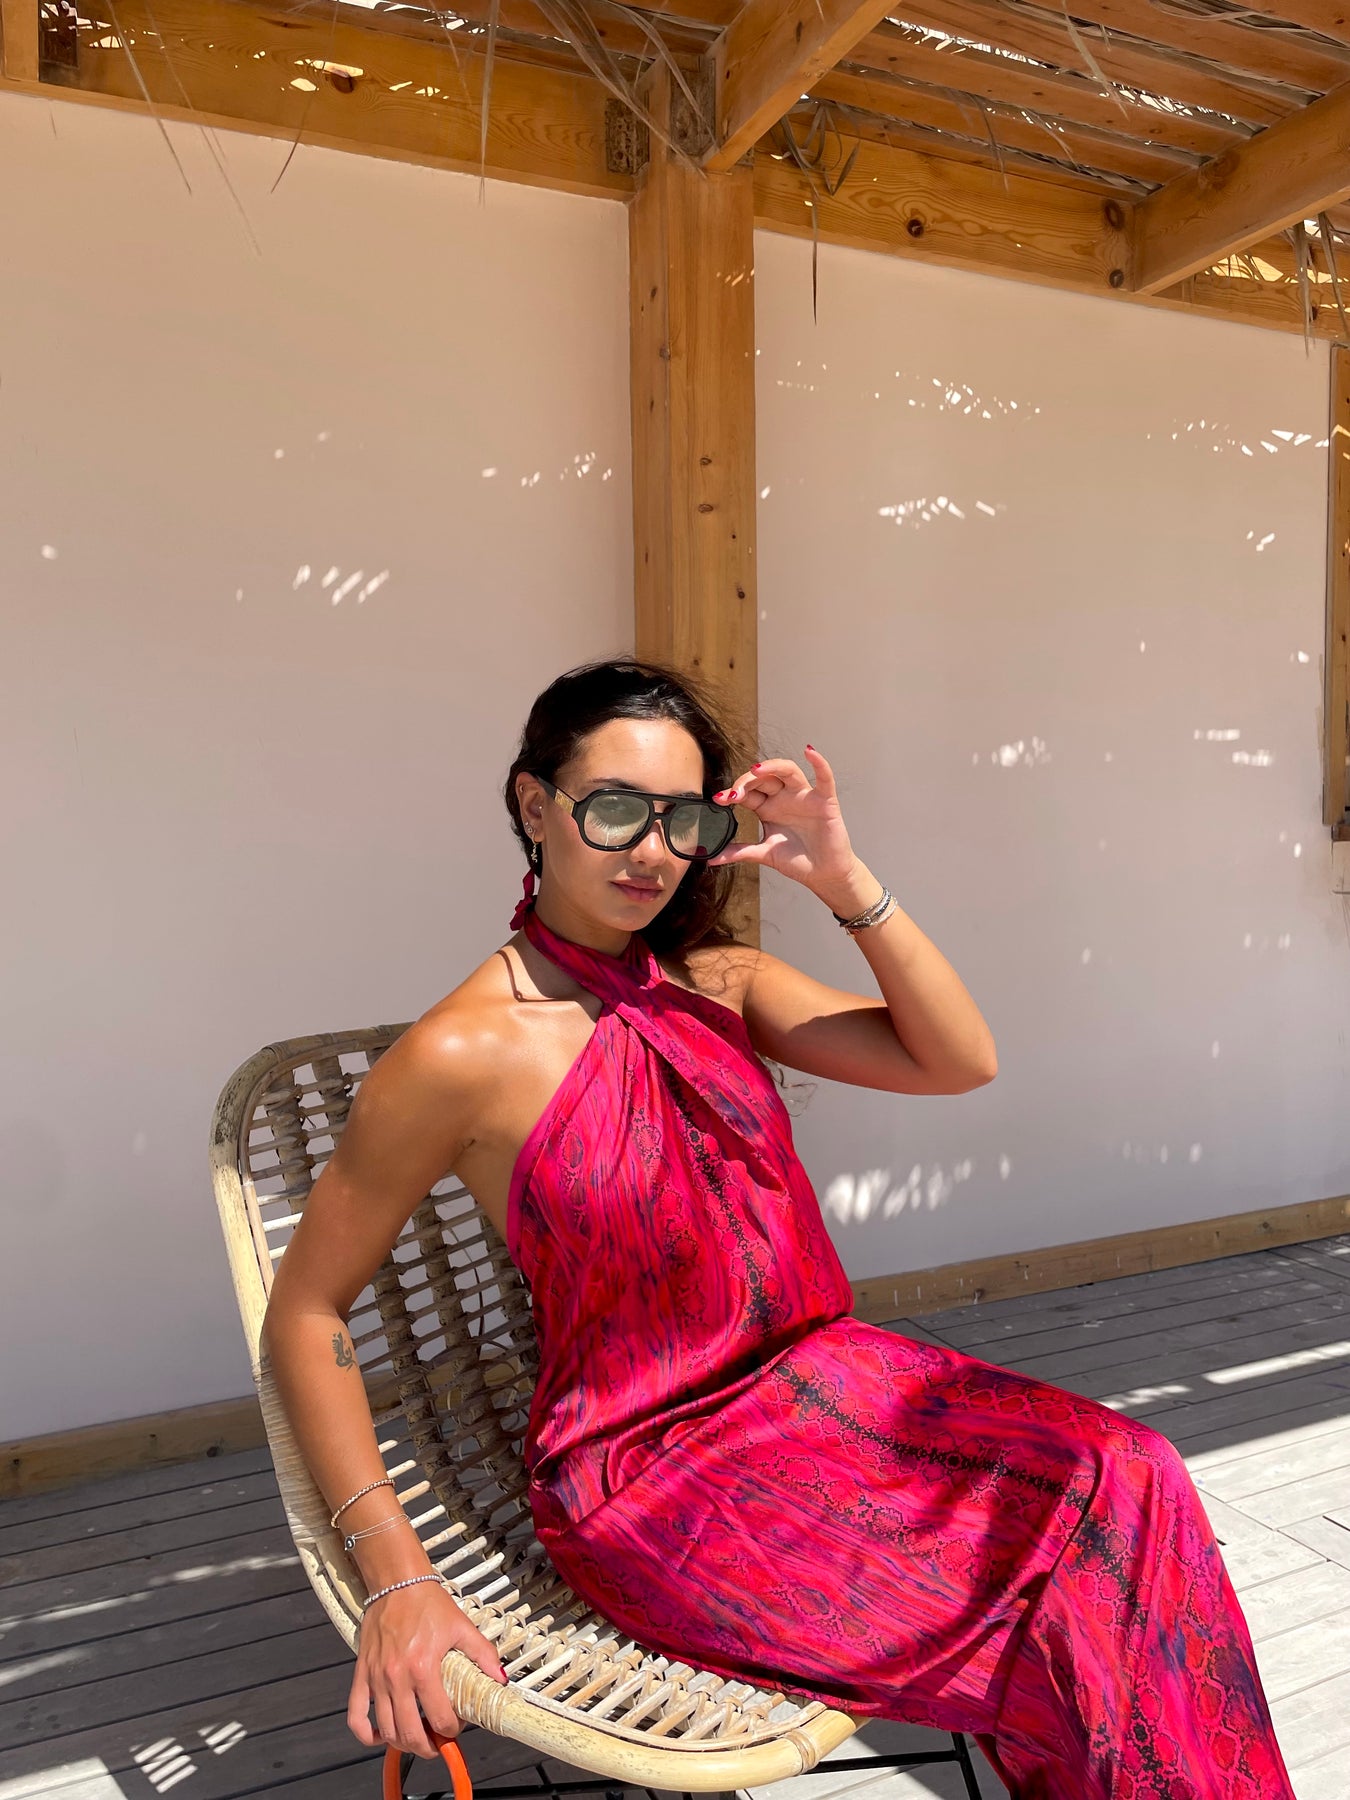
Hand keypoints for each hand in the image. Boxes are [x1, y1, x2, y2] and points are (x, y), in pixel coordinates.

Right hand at [348, 1581, 508, 1757]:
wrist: (397, 1582)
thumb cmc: (426, 1601)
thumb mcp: (461, 1626)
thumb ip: (483, 1654)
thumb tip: (500, 1677)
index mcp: (423, 1668)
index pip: (439, 1718)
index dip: (452, 1730)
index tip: (457, 1726)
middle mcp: (397, 1677)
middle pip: (410, 1733)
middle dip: (428, 1746)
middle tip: (438, 1743)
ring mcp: (377, 1679)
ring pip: (386, 1730)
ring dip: (403, 1743)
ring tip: (417, 1738)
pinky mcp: (362, 1674)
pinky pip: (356, 1716)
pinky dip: (366, 1734)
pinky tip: (379, 1736)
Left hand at [709, 745, 861, 898]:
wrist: (823, 875)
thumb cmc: (797, 861)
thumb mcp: (764, 854)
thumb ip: (739, 852)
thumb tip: (711, 857)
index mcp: (768, 808)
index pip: (747, 792)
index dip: (732, 793)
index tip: (718, 799)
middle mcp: (784, 798)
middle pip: (763, 778)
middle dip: (746, 782)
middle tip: (734, 793)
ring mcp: (804, 797)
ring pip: (787, 771)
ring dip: (771, 767)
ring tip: (756, 770)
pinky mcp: (825, 801)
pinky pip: (824, 778)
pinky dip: (819, 763)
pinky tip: (809, 752)